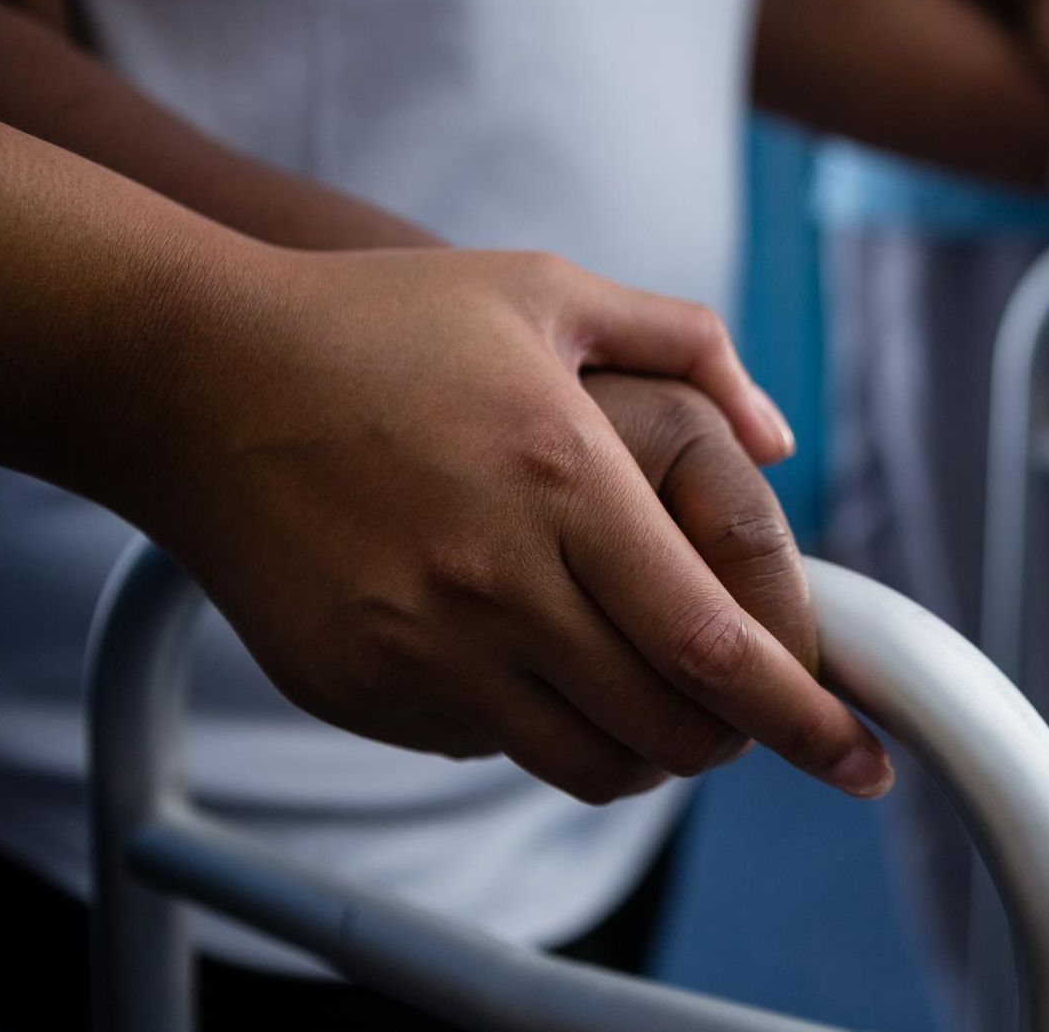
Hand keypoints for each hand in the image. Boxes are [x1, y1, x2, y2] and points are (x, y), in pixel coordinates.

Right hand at [132, 247, 889, 803]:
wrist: (189, 377)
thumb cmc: (379, 323)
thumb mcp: (545, 289)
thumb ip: (688, 345)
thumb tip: (776, 442)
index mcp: (565, 477)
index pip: (716, 644)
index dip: (803, 716)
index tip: (859, 761)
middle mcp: (498, 577)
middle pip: (665, 723)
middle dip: (736, 742)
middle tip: (751, 717)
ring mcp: (420, 645)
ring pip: (584, 760)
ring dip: (648, 752)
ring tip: (654, 703)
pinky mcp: (360, 687)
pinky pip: (487, 746)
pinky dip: (539, 726)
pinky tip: (525, 658)